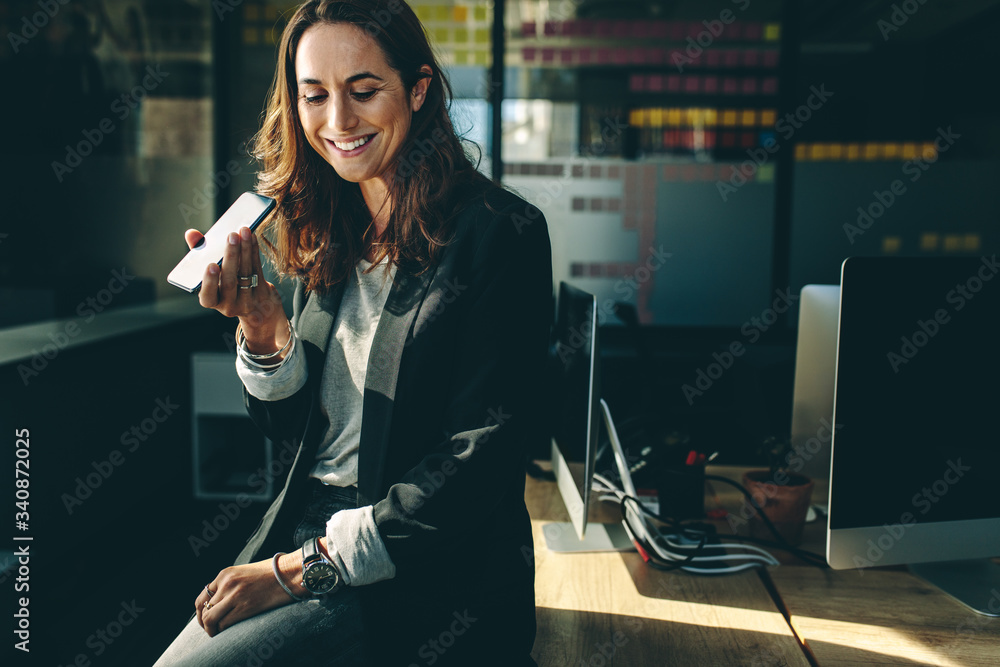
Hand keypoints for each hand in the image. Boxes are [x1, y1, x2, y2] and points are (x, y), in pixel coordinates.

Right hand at [184, 227, 288, 355]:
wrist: (256, 307)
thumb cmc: (226, 285)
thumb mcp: (211, 275)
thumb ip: (199, 254)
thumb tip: (191, 234)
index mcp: (213, 301)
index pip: (208, 296)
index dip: (209, 282)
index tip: (212, 265)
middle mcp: (230, 305)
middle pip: (230, 281)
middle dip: (231, 256)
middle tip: (232, 235)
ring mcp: (248, 301)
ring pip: (246, 273)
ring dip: (246, 250)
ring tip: (244, 231)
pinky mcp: (263, 294)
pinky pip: (258, 270)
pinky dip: (255, 252)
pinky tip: (252, 238)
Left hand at [195, 552, 307, 636]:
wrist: (290, 572)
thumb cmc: (272, 573)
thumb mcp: (245, 572)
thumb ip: (231, 584)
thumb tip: (221, 602)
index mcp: (225, 574)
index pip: (203, 597)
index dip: (201, 611)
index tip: (206, 618)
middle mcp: (226, 584)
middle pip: (204, 609)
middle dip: (204, 623)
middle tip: (211, 629)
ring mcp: (235, 595)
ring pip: (210, 619)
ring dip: (211, 629)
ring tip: (217, 633)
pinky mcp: (245, 607)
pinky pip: (224, 624)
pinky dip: (223, 631)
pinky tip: (227, 632)